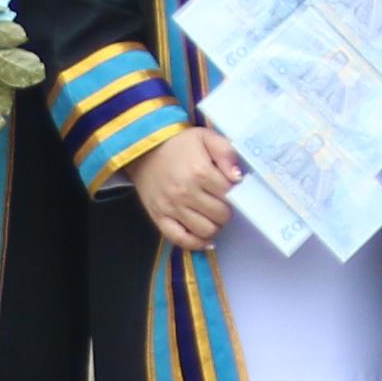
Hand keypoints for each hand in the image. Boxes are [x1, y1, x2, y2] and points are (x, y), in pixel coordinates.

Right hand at [134, 124, 241, 250]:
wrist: (144, 150)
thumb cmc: (178, 144)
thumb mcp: (206, 137)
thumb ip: (226, 153)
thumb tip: (238, 177)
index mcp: (200, 172)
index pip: (230, 194)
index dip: (235, 193)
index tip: (230, 189)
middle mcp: (185, 192)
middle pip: (220, 215)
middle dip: (226, 211)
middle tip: (221, 203)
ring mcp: (171, 207)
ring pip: (205, 230)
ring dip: (215, 226)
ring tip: (213, 217)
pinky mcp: (159, 217)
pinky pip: (180, 239)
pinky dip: (196, 243)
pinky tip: (205, 239)